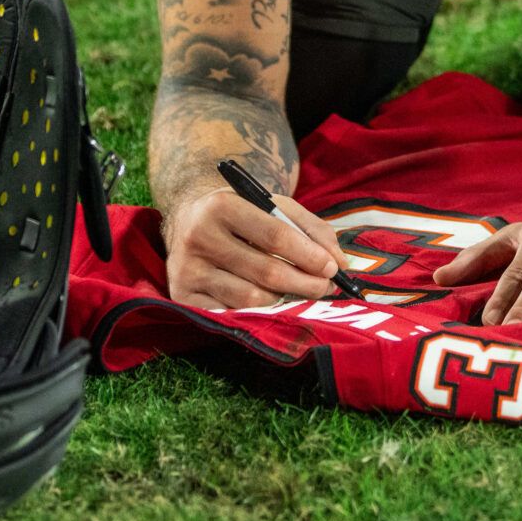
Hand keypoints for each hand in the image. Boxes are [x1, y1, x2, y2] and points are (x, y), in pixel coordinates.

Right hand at [161, 186, 346, 310]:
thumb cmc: (241, 213)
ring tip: (299, 293)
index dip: (308, 255)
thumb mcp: (273, 206)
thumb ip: (311, 229)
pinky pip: (230, 314)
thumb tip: (341, 264)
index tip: (332, 269)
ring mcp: (187, 269)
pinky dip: (256, 313)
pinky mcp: (181, 296)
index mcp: (222, 206)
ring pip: (250, 298)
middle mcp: (199, 236)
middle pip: (265, 271)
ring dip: (283, 301)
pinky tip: (270, 304)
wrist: (187, 219)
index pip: (274, 236)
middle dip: (304, 283)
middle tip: (326, 288)